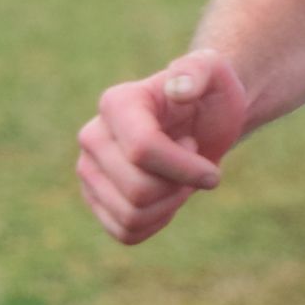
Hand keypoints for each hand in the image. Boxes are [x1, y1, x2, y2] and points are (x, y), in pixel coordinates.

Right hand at [77, 49, 248, 244]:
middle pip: (139, 190)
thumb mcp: (216, 72)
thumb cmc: (209, 96)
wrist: (201, 121)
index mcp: (116, 103)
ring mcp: (89, 170)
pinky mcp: (96, 200)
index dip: (185, 168)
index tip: (211, 169)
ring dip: (170, 205)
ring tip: (179, 179)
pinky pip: (126, 232)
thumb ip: (200, 71)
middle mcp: (92, 137)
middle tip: (192, 164)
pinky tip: (167, 199)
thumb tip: (179, 89)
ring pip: (131, 216)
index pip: (143, 151)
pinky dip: (156, 223)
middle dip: (179, 186)